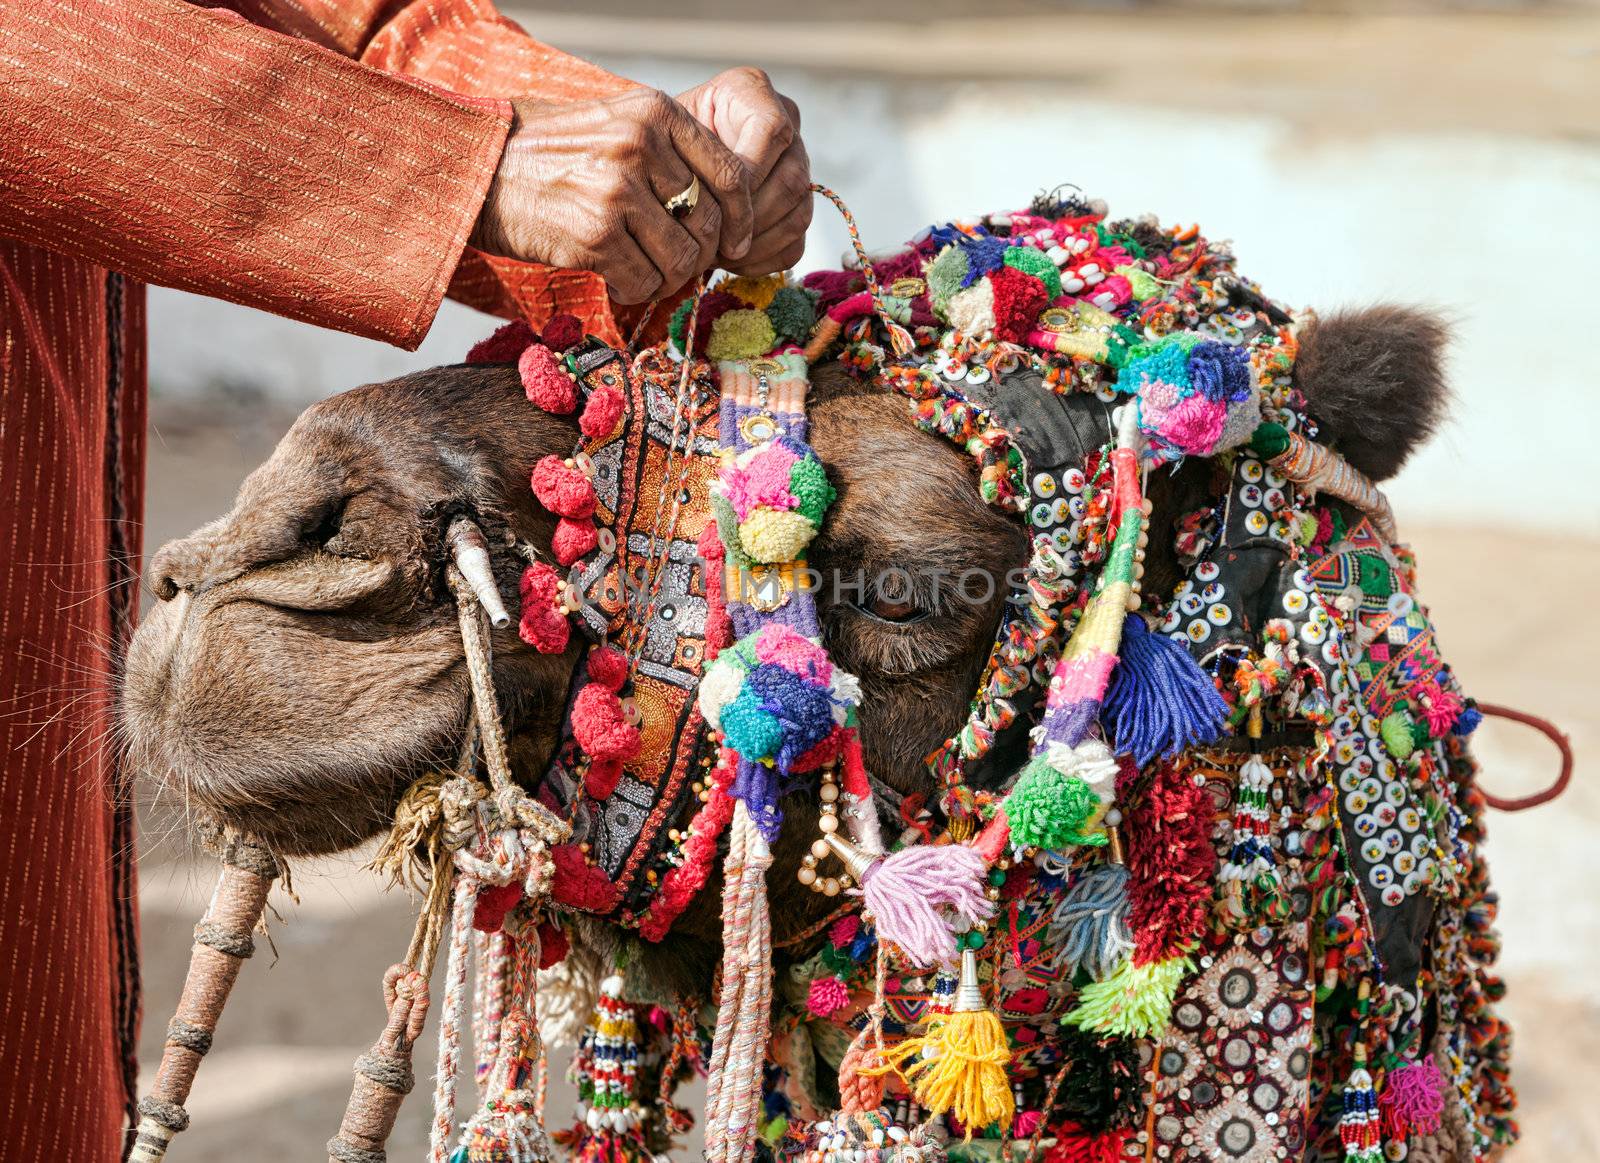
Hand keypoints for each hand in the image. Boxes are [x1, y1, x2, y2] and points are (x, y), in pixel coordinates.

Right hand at [471, 89, 753, 303]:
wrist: (482, 168)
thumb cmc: (557, 153)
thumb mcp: (619, 124)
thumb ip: (674, 154)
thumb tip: (732, 210)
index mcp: (656, 114)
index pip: (731, 175)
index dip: (742, 218)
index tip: (738, 241)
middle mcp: (640, 147)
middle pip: (708, 224)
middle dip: (697, 253)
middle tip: (674, 260)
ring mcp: (617, 192)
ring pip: (681, 260)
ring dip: (664, 276)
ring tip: (638, 266)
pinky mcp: (594, 236)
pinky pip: (644, 283)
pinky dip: (634, 289)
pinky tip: (613, 275)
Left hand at [677, 68, 811, 274]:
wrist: (661, 160)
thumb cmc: (656, 145)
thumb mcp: (660, 134)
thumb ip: (684, 154)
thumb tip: (702, 206)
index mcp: (752, 92)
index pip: (772, 131)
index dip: (746, 174)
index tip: (711, 203)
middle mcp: (786, 123)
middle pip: (791, 180)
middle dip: (749, 219)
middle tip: (712, 240)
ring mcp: (798, 166)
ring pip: (797, 215)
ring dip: (755, 243)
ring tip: (716, 254)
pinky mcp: (797, 207)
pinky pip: (794, 243)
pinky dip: (762, 260)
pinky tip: (729, 261)